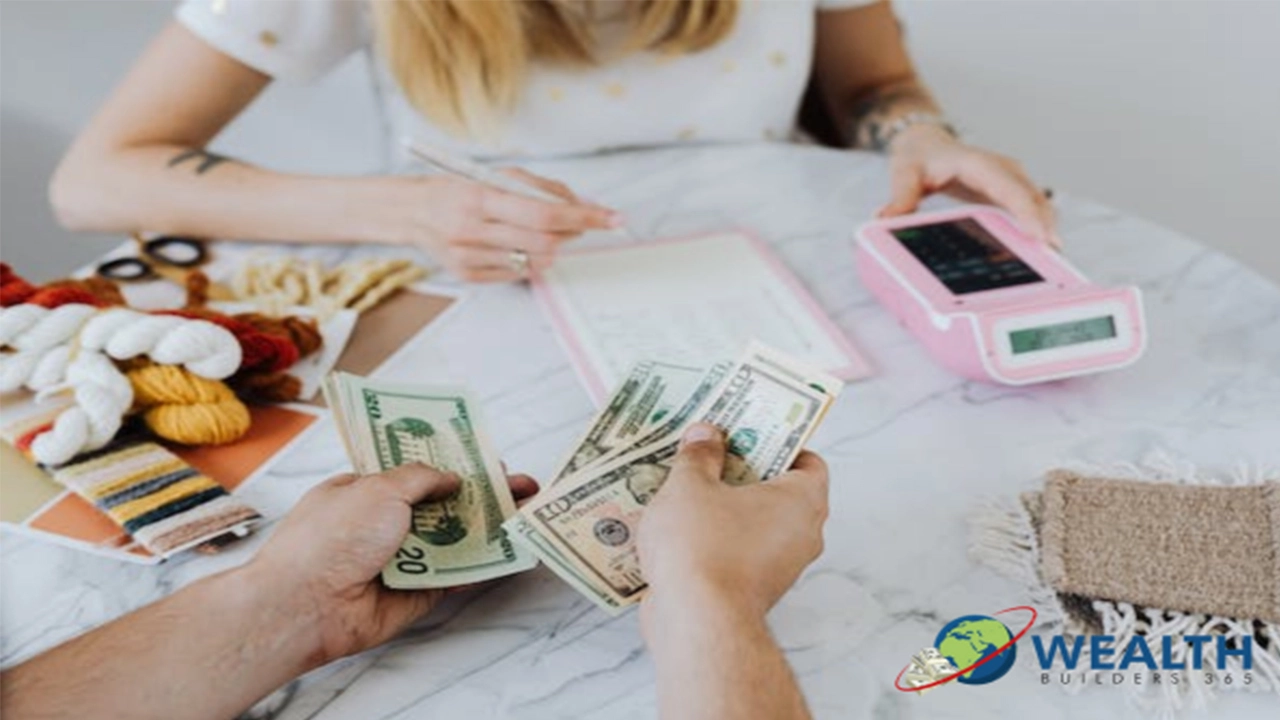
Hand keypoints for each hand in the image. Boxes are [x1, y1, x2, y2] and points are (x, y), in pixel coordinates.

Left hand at [245, 464, 539, 664]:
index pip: (417, 474)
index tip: (486, 460)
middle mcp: (384, 525)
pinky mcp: (416, 594)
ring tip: (526, 513)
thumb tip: (450, 477)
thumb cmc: (330, 538)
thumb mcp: (378, 487)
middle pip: (443, 506)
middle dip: (481, 495)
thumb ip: (421, 478)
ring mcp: (401, 560)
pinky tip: (511, 552)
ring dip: (489, 528)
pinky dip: (482, 566)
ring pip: (454, 541)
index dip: (452, 465)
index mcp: (367, 491)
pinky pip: (455, 576)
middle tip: (518, 485)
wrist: (307, 604)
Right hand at [373, 169, 620, 281]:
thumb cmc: (460, 189)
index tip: (612, 218)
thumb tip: (581, 207)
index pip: (544, 212)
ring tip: (538, 232)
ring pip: (535, 261)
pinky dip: (527, 258)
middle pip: (544, 242)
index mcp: (480, 197)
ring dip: (551, 248)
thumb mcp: (496, 174)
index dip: (583, 217)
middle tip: (577, 225)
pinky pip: (517, 273)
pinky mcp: (467, 275)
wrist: (413, 211)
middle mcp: (472, 229)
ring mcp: (469, 257)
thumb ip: (540, 188)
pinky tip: (513, 244)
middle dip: (571, 234)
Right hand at [637, 423, 828, 622]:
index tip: (746, 430)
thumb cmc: (703, 547)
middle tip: (709, 451)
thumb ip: (699, 456)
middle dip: (742, 471)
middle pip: (778, 490)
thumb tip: (706, 435)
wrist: (696, 624)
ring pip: (755, 523)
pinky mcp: (753, 591)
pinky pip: (739, 552)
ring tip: (685, 486)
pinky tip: (680, 526)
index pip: (807, 460)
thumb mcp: (690, 486)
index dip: (777, 441)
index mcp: (803, 500)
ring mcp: (780, 566)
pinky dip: (717, 538)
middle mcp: (802, 534)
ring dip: (725, 506)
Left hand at [881, 125, 1061, 248]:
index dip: (1026, 212)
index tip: (1039, 235)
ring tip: (1055, 260)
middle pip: (1031, 197)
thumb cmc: (917, 157)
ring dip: (1047, 227)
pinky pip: (1031, 207)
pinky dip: (1039, 226)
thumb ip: (900, 197)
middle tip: (1053, 257)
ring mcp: (1009, 178)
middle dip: (1044, 225)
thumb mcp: (905, 173)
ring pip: (1037, 202)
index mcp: (978, 163)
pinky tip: (1041, 251)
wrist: (925, 143)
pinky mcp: (1009, 190)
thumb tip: (885, 219)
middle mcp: (1000, 168)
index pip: (1008, 188)